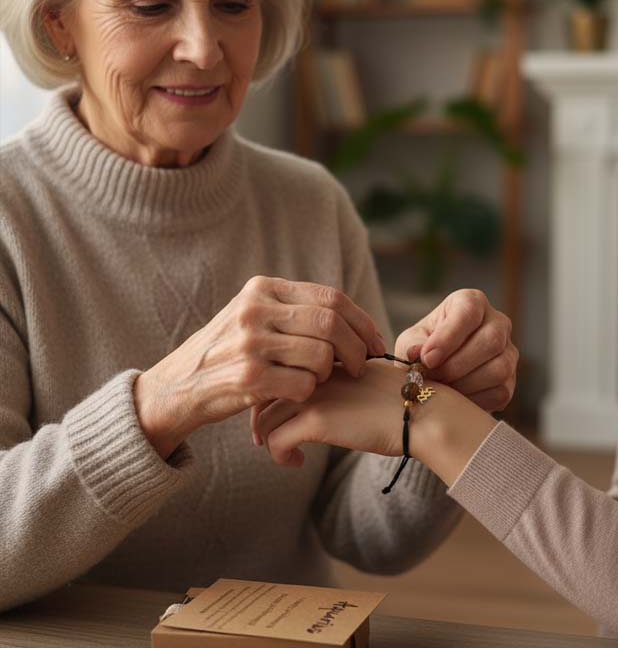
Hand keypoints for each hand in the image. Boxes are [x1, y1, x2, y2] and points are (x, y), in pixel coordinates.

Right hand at [134, 276, 385, 458]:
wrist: (177, 386)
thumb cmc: (227, 352)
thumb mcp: (253, 315)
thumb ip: (294, 309)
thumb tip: (352, 318)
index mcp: (263, 288)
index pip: (331, 297)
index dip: (361, 321)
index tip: (375, 342)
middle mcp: (255, 309)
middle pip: (331, 324)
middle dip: (356, 350)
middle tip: (359, 368)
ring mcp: (250, 343)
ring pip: (321, 356)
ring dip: (328, 374)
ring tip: (317, 381)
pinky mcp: (247, 378)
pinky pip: (303, 385)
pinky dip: (308, 394)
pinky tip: (296, 395)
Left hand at [253, 361, 408, 465]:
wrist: (422, 413)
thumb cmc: (403, 401)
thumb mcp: (367, 379)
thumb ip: (342, 381)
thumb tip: (329, 398)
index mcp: (327, 356)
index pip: (283, 367)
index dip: (273, 390)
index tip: (274, 412)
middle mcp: (315, 370)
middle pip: (266, 389)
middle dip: (261, 415)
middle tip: (263, 437)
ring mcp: (314, 393)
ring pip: (266, 416)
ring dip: (268, 438)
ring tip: (285, 452)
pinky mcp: (316, 420)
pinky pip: (276, 440)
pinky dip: (280, 455)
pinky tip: (297, 462)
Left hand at [395, 289, 517, 411]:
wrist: (437, 373)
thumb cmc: (425, 348)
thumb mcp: (412, 341)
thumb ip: (412, 344)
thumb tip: (416, 353)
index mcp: (472, 302)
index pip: (469, 312)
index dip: (448, 337)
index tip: (427, 358)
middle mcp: (497, 322)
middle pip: (490, 341)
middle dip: (456, 365)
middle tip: (432, 377)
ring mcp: (508, 352)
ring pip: (499, 368)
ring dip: (464, 384)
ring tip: (441, 387)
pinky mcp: (510, 381)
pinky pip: (500, 392)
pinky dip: (474, 399)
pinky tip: (455, 397)